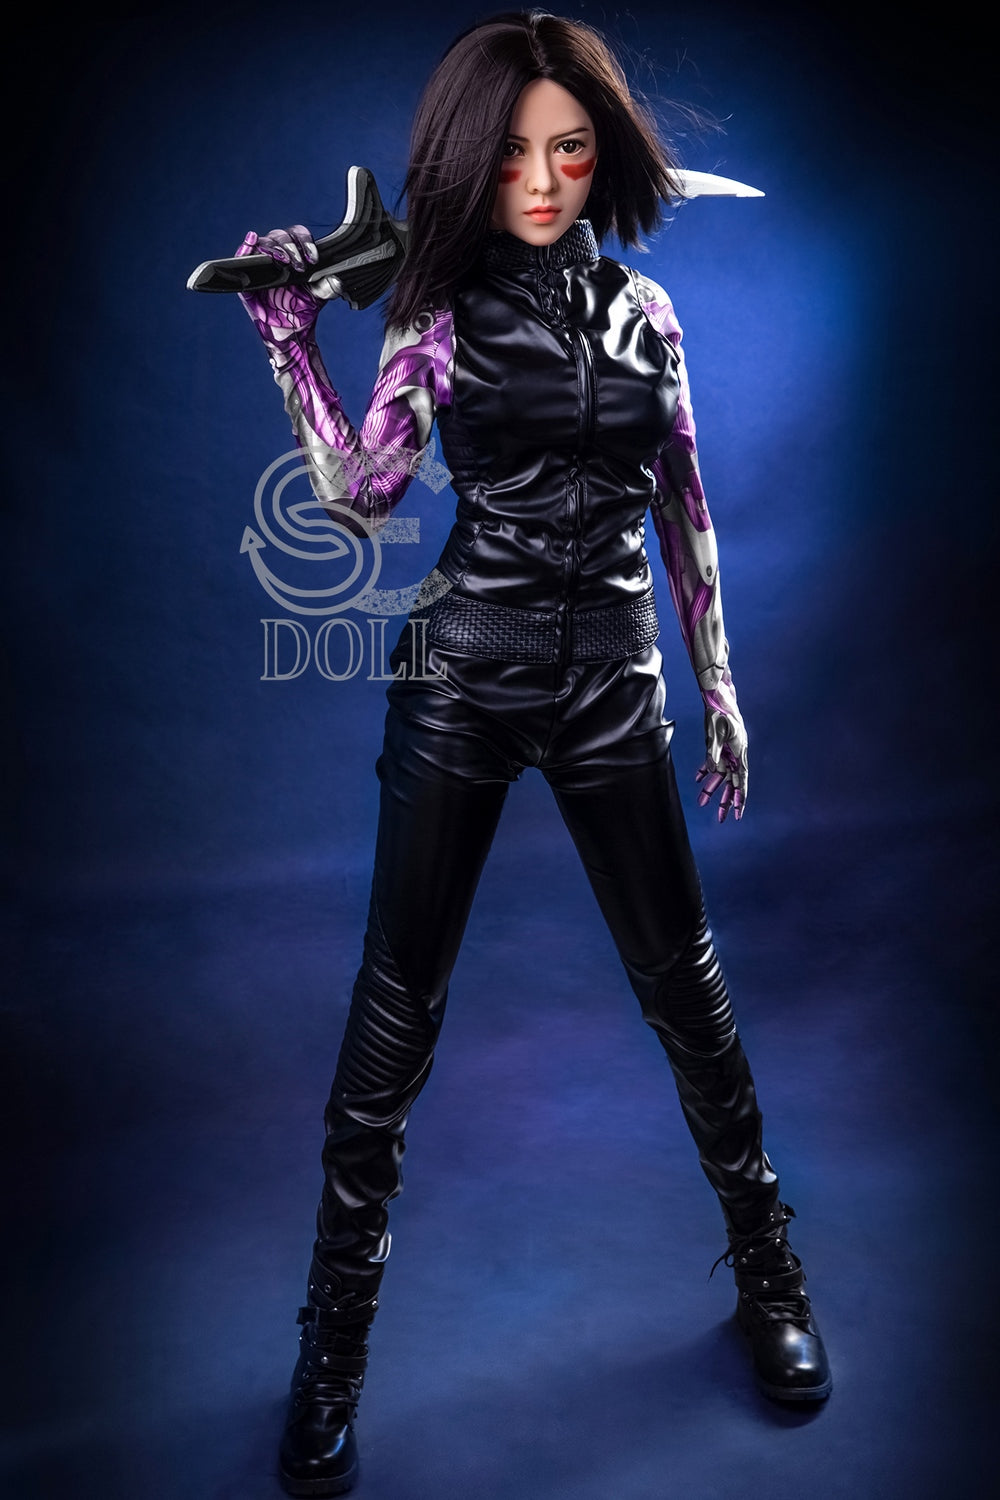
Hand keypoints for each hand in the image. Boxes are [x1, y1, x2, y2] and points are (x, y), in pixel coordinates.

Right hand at [235, 225, 335, 342]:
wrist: (289, 332)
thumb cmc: (301, 311)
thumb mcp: (318, 298)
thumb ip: (327, 287)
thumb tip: (336, 280)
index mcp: (295, 255)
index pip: (298, 236)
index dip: (305, 242)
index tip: (313, 258)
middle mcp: (277, 256)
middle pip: (279, 236)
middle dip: (290, 246)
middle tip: (299, 264)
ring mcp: (261, 265)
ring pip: (263, 243)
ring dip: (273, 248)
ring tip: (282, 260)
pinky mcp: (247, 277)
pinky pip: (243, 258)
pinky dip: (245, 248)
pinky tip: (250, 242)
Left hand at [696, 684, 747, 822]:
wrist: (718, 697)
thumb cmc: (719, 713)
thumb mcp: (716, 733)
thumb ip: (714, 752)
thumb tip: (712, 769)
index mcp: (739, 754)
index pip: (741, 781)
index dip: (740, 798)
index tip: (738, 813)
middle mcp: (735, 756)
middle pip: (731, 783)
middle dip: (726, 802)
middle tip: (722, 819)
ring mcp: (726, 752)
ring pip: (720, 775)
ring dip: (711, 789)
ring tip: (701, 802)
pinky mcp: (717, 746)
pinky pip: (712, 763)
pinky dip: (705, 771)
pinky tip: (697, 780)